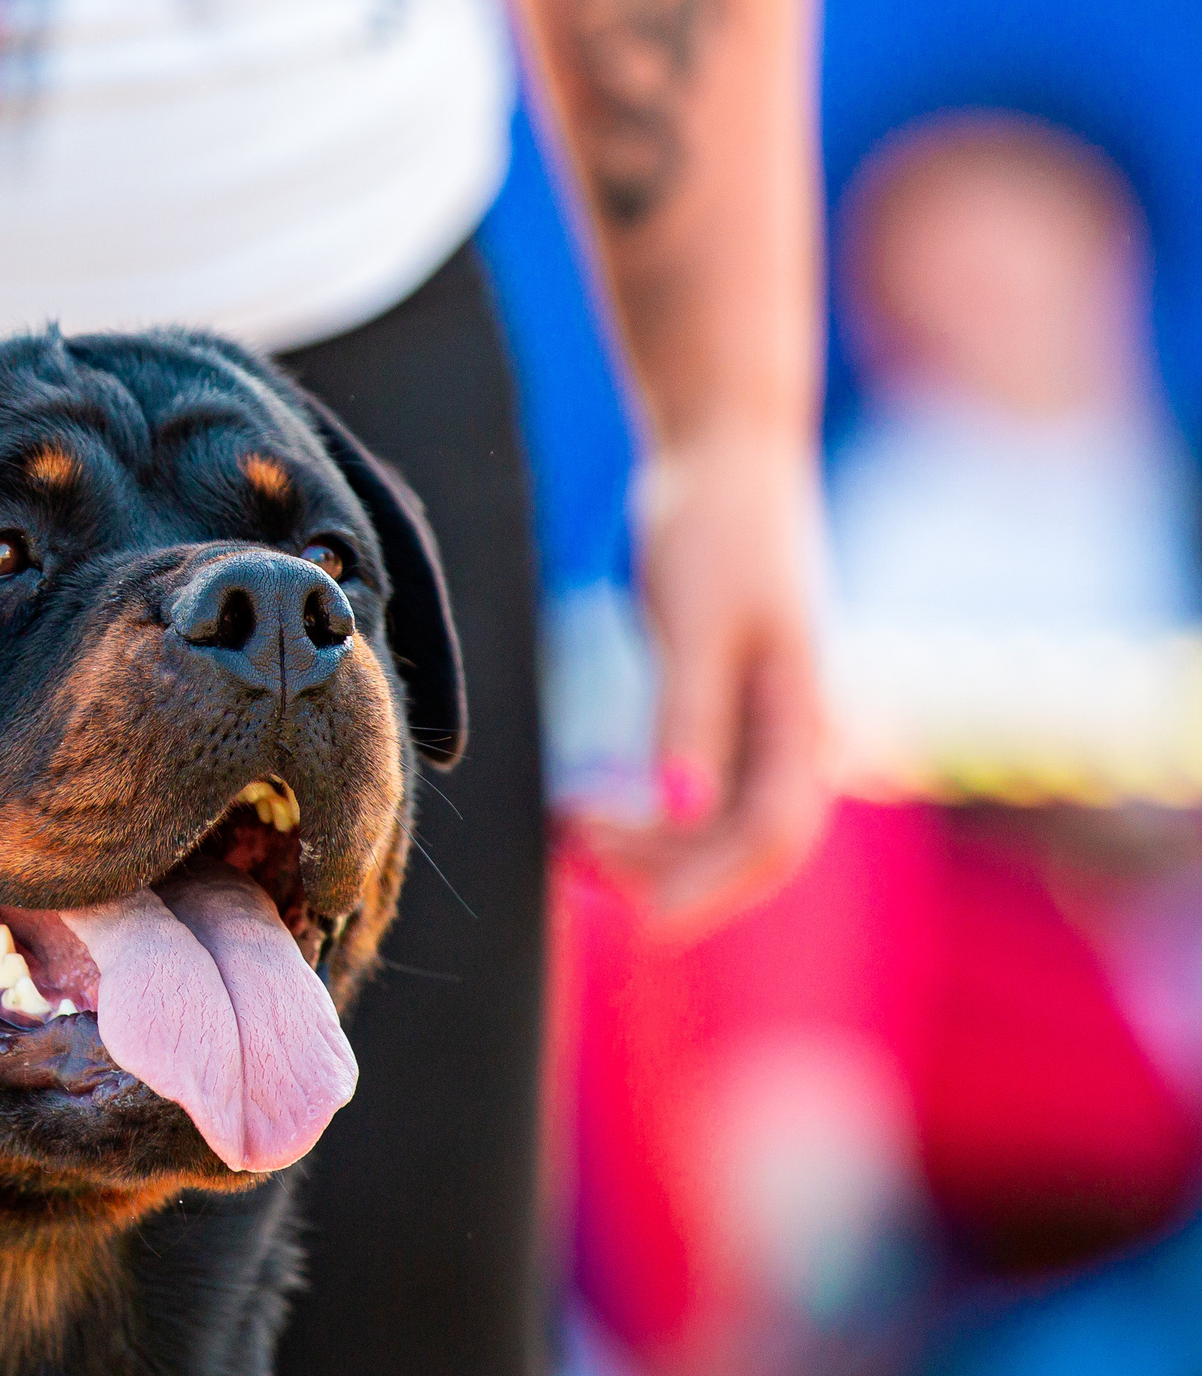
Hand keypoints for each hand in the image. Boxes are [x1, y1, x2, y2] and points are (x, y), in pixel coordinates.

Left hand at [571, 431, 832, 929]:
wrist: (727, 456)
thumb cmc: (718, 528)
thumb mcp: (698, 620)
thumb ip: (689, 716)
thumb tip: (680, 811)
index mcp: (805, 715)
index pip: (772, 838)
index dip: (709, 889)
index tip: (639, 920)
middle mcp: (798, 731)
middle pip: (744, 843)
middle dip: (665, 871)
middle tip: (573, 859)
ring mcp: (768, 723)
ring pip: (718, 824)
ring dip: (650, 850)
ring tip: (570, 840)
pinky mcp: (731, 710)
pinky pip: (698, 791)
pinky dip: (647, 818)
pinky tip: (588, 812)